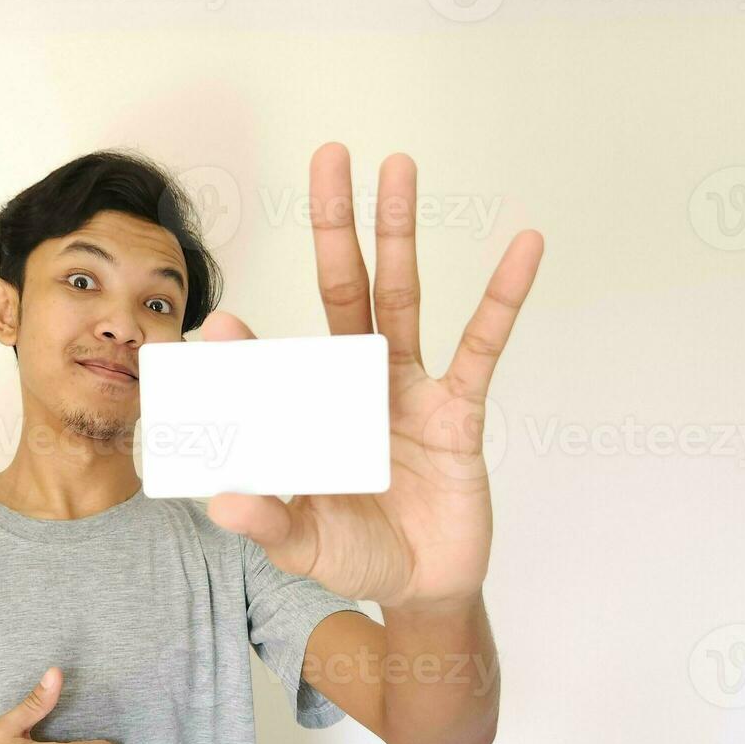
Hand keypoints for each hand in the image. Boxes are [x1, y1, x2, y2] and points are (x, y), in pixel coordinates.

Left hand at [203, 142, 543, 610]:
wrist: (422, 587)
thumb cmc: (356, 555)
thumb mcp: (302, 543)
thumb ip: (267, 519)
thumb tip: (221, 501)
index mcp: (311, 409)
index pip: (278, 360)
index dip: (251, 343)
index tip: (221, 327)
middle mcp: (358, 384)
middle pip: (345, 291)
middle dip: (337, 227)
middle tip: (330, 156)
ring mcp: (410, 390)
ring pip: (404, 297)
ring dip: (401, 233)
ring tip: (398, 167)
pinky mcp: (460, 411)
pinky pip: (484, 346)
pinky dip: (504, 297)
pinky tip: (523, 247)